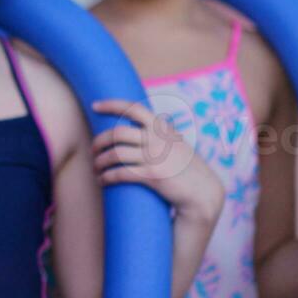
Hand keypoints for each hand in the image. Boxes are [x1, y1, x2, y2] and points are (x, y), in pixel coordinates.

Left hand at [90, 99, 223, 223]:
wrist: (204, 193)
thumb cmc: (187, 169)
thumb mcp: (177, 143)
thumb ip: (161, 134)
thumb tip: (141, 125)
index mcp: (162, 128)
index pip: (133, 108)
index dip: (111, 104)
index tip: (94, 105)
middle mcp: (158, 139)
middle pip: (117, 133)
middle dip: (99, 141)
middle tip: (93, 149)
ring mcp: (155, 157)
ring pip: (115, 154)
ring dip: (99, 161)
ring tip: (96, 168)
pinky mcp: (152, 176)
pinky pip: (120, 173)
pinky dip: (106, 177)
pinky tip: (102, 180)